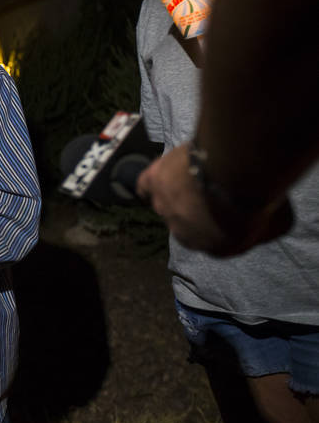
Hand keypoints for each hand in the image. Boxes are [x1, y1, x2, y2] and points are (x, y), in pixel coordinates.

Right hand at [137, 144, 290, 254]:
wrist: (236, 173)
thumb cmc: (260, 200)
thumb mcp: (277, 223)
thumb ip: (265, 229)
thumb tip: (264, 225)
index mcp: (217, 249)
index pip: (218, 238)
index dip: (226, 220)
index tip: (236, 203)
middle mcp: (186, 235)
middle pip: (190, 221)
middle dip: (201, 207)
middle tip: (219, 185)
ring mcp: (165, 209)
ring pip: (170, 202)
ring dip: (182, 190)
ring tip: (199, 173)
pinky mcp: (153, 184)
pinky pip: (145, 186)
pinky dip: (152, 182)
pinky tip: (162, 174)